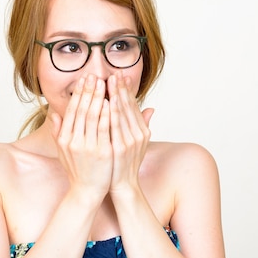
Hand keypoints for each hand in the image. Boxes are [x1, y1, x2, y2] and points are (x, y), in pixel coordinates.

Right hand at [50, 75, 112, 196]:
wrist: (86, 191)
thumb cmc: (77, 171)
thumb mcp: (63, 151)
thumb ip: (58, 132)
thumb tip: (54, 114)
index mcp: (65, 138)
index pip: (72, 110)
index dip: (78, 94)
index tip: (84, 79)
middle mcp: (74, 141)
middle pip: (82, 110)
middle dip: (88, 91)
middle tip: (94, 75)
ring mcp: (88, 146)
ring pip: (93, 116)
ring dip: (98, 97)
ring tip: (103, 83)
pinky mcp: (102, 152)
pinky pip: (105, 128)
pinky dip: (107, 113)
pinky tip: (111, 102)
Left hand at [107, 74, 153, 194]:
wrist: (122, 185)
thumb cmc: (123, 163)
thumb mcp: (136, 143)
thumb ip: (142, 124)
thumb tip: (151, 108)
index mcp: (142, 131)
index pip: (133, 106)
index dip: (127, 90)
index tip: (121, 76)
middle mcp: (139, 134)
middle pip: (128, 106)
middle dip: (121, 88)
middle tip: (114, 73)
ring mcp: (130, 141)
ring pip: (122, 113)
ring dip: (115, 96)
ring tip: (108, 81)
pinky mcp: (121, 148)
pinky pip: (115, 127)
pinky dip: (111, 113)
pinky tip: (105, 102)